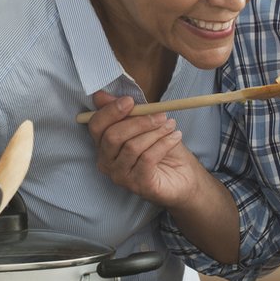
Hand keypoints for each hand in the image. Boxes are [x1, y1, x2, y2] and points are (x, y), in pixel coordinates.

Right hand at [86, 91, 202, 206]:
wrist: (183, 176)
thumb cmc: (161, 149)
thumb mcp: (143, 125)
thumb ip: (124, 112)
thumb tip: (100, 95)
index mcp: (103, 146)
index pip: (96, 126)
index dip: (110, 111)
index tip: (130, 101)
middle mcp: (106, 163)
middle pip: (112, 136)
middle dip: (138, 122)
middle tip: (160, 114)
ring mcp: (121, 176)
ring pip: (132, 147)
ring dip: (155, 132)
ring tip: (171, 125)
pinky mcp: (138, 184)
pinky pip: (147, 158)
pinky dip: (164, 143)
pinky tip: (175, 137)